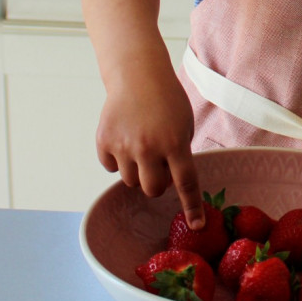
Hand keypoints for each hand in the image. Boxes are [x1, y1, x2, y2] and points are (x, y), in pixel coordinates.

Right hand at [96, 72, 204, 227]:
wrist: (137, 75)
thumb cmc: (167, 100)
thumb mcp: (184, 124)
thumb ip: (179, 153)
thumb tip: (171, 182)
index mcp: (174, 142)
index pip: (186, 182)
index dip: (191, 206)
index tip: (197, 226)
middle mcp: (148, 147)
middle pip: (153, 189)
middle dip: (157, 182)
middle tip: (158, 163)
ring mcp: (124, 145)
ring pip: (131, 181)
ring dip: (137, 170)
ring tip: (140, 144)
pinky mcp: (104, 141)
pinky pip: (110, 166)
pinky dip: (117, 159)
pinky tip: (123, 137)